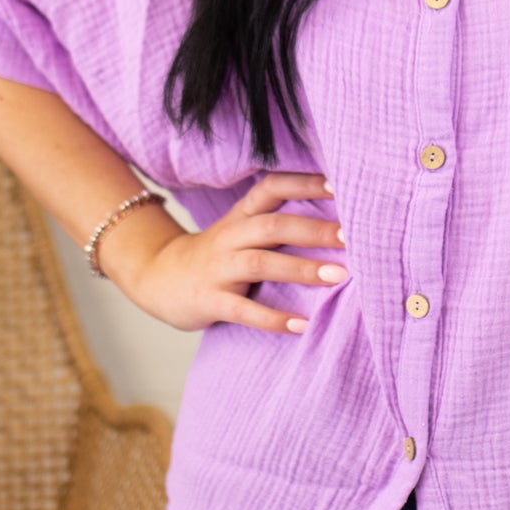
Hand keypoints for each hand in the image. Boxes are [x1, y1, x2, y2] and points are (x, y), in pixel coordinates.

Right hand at [104, 168, 344, 334]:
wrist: (156, 278)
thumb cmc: (216, 256)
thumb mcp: (241, 230)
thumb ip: (278, 222)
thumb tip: (338, 222)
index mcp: (241, 215)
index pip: (273, 187)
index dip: (305, 184)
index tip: (340, 186)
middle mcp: (230, 236)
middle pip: (273, 225)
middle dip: (314, 229)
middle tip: (352, 237)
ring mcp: (218, 268)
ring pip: (261, 262)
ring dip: (301, 268)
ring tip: (338, 277)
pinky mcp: (209, 300)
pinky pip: (243, 309)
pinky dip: (273, 318)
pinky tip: (302, 325)